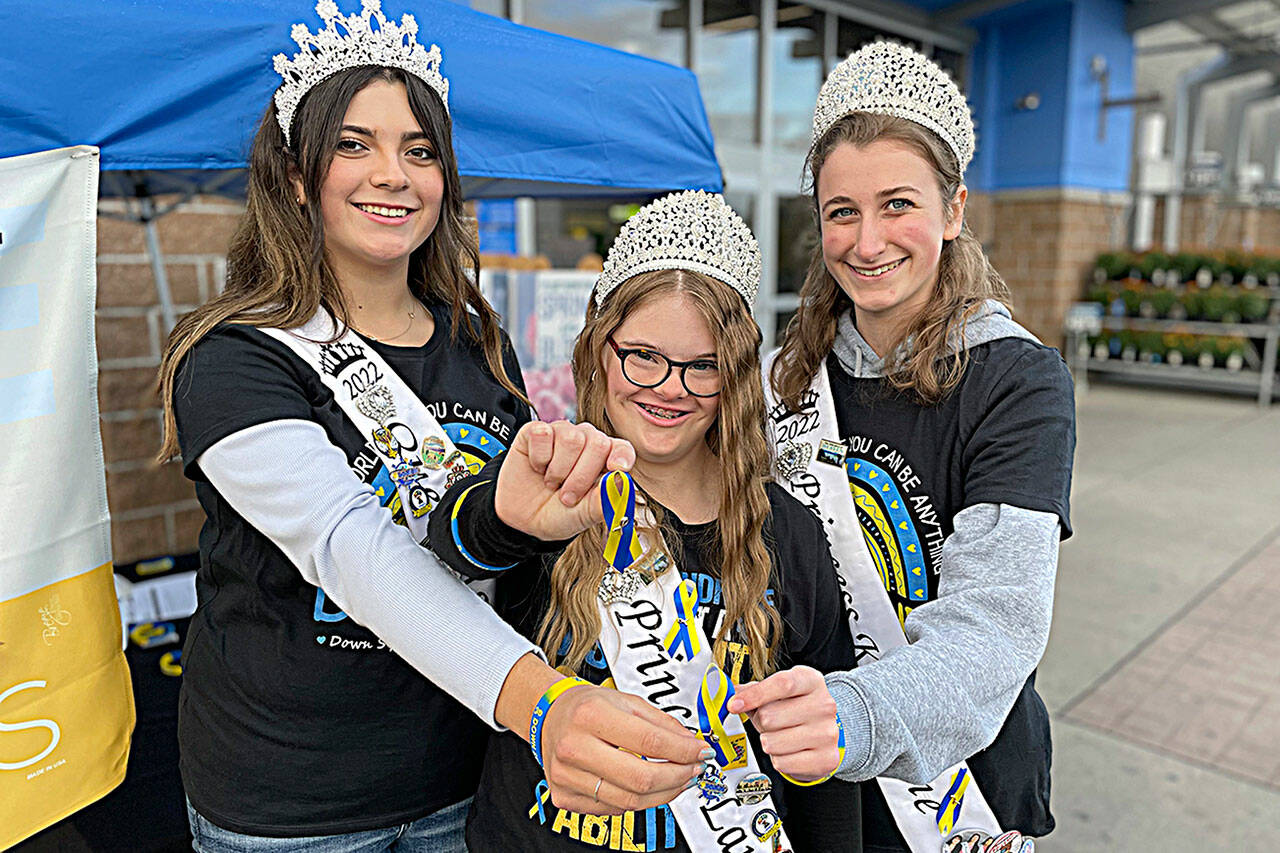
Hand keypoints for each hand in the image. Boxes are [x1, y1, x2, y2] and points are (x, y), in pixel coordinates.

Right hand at [495, 420, 634, 540]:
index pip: (622, 449)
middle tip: (567, 497)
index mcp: (606, 460)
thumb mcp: (583, 516)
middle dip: (581, 476)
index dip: (622, 456)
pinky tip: (537, 467)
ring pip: (571, 438)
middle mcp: (587, 441)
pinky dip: (538, 458)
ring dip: (558, 470)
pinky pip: (543, 433)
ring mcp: (562, 433)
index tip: (617, 469)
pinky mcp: (537, 431)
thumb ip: (603, 501)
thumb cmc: (558, 513)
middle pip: (598, 443)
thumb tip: (621, 481)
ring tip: (552, 483)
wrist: (523, 519)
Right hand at [541, 684, 710, 814]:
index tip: (701, 752)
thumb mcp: (627, 701)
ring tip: (678, 779)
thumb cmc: (587, 707)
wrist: (549, 716)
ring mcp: (567, 776)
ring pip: (630, 800)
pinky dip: (638, 800)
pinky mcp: (565, 797)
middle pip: (641, 778)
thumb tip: (691, 745)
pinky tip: (648, 788)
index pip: (650, 742)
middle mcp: (575, 746)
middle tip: (693, 769)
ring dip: (664, 793)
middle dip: (678, 777)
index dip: (683, 751)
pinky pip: (613, 808)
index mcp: (590, 715)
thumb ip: (662, 723)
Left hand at [729, 666, 842, 781]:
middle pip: (770, 717)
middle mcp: (824, 705)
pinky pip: (782, 762)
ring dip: (768, 741)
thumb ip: (751, 690)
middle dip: (761, 722)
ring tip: (780, 735)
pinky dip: (778, 759)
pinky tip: (789, 750)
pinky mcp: (826, 759)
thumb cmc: (794, 708)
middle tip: (770, 722)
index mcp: (811, 681)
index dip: (754, 695)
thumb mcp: (777, 692)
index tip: (733, 705)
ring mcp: (827, 733)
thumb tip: (727, 692)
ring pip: (772, 742)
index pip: (782, 684)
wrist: (822, 733)